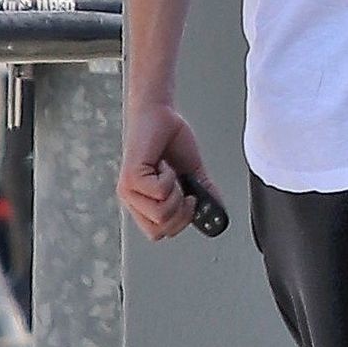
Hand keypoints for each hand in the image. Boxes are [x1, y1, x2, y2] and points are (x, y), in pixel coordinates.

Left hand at [118, 101, 214, 241]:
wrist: (158, 113)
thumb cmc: (168, 138)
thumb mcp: (191, 171)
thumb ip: (202, 192)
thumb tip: (218, 211)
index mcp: (143, 202)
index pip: (158, 233)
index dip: (179, 223)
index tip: (191, 203)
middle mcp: (133, 199)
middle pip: (160, 231)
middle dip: (182, 214)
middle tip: (186, 193)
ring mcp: (129, 190)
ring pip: (160, 215)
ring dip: (176, 195)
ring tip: (173, 175)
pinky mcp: (131, 177)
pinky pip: (159, 193)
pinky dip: (170, 179)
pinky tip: (164, 165)